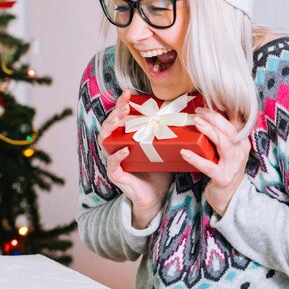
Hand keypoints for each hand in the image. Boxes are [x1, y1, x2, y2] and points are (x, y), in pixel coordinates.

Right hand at [98, 89, 172, 228]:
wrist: (155, 196)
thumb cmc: (157, 170)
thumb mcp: (161, 147)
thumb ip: (164, 133)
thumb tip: (183, 114)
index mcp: (125, 138)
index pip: (119, 117)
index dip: (121, 103)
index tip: (128, 92)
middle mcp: (116, 147)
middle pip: (108, 125)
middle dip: (115, 113)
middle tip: (125, 106)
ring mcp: (113, 160)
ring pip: (105, 140)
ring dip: (112, 128)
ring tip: (122, 120)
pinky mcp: (115, 174)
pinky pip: (112, 163)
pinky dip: (118, 155)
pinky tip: (125, 149)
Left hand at [180, 108, 250, 215]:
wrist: (230, 196)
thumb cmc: (225, 168)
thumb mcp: (227, 149)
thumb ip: (222, 133)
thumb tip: (208, 114)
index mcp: (241, 142)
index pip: (235, 122)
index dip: (222, 111)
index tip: (208, 103)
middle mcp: (241, 151)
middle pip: (229, 129)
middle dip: (214, 117)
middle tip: (198, 111)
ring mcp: (234, 165)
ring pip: (223, 143)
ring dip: (209, 131)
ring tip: (195, 122)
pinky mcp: (223, 178)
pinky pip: (209, 166)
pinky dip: (196, 158)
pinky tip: (185, 152)